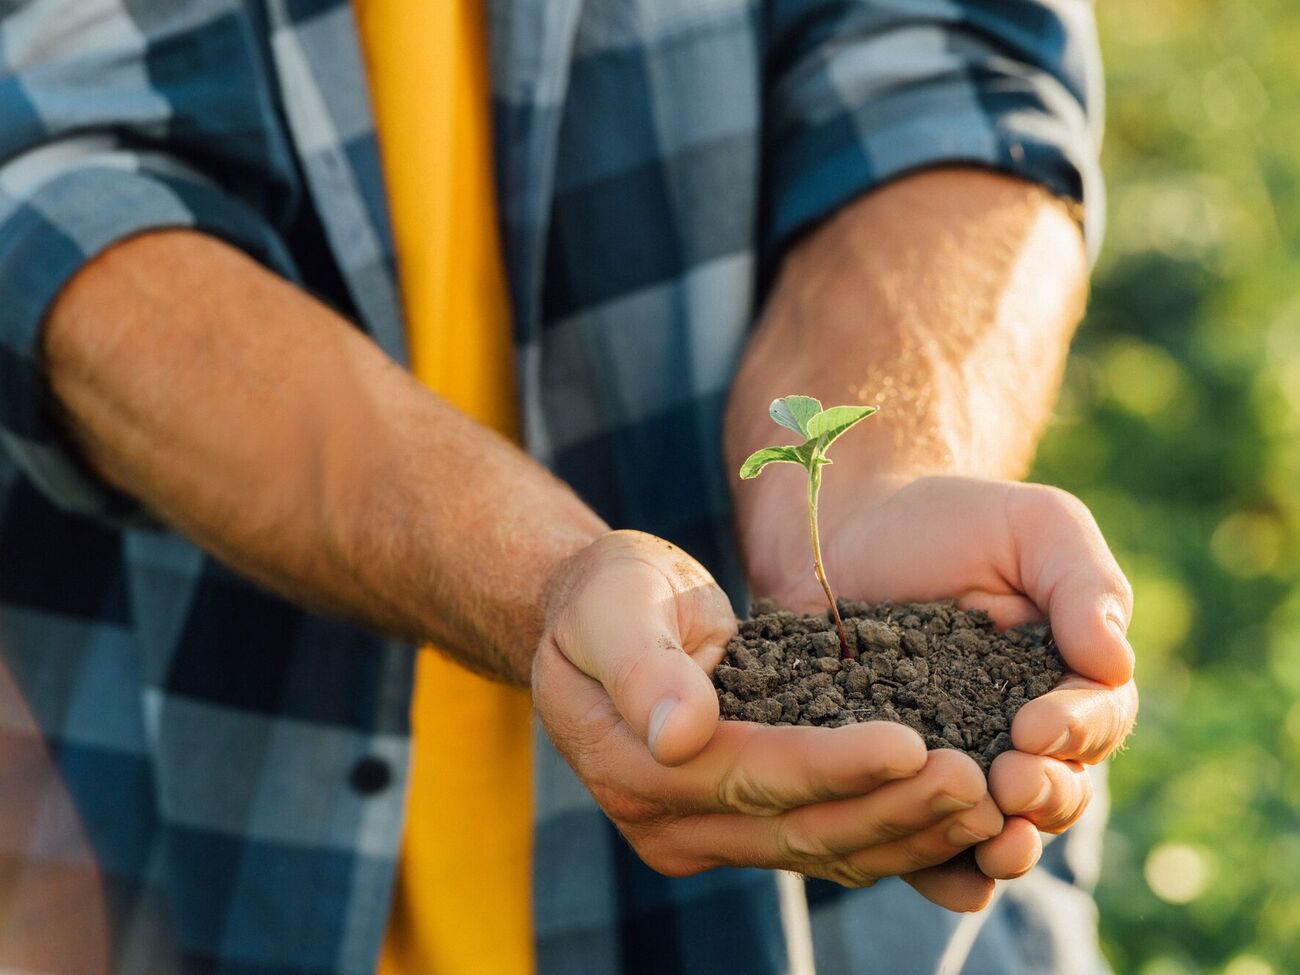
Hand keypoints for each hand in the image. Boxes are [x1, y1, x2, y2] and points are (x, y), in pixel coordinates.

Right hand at [533, 530, 1017, 909]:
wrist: (599, 617)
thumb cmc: (606, 595)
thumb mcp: (610, 606)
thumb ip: (641, 666)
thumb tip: (679, 734)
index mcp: (634, 769)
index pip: (748, 776)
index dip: (830, 765)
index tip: (911, 743)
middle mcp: (670, 822)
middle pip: (798, 828)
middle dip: (891, 809)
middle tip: (978, 782)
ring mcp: (706, 835)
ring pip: (823, 850)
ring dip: (908, 832)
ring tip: (990, 805)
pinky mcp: (742, 828)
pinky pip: (828, 843)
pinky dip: (894, 835)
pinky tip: (958, 821)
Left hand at [739, 475, 1138, 900]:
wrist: (842, 531)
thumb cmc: (947, 521)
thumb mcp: (1032, 526)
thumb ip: (1082, 584)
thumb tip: (1116, 661)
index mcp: (1068, 680)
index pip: (1098, 720)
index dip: (1076, 732)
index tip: (1035, 726)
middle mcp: (1021, 736)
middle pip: (1058, 791)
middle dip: (1045, 795)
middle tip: (1011, 780)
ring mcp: (958, 765)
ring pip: (1001, 830)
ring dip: (1004, 845)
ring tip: (991, 840)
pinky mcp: (895, 785)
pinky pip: (926, 846)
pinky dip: (943, 872)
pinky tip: (942, 876)